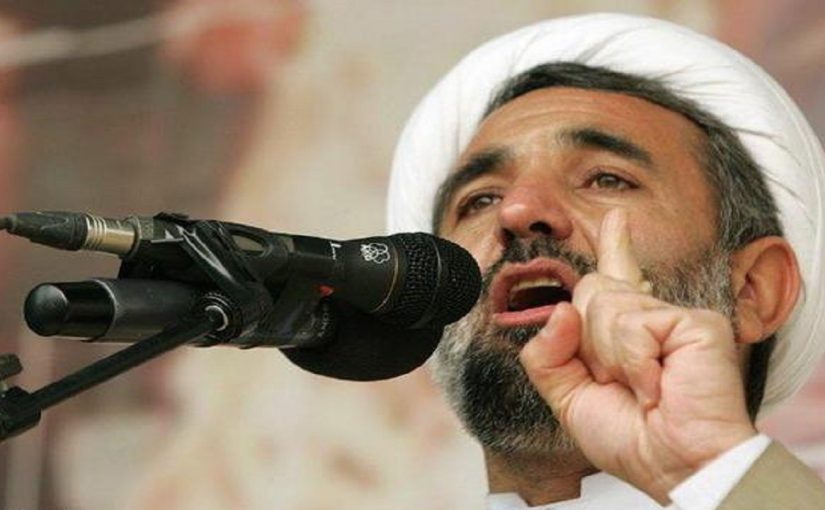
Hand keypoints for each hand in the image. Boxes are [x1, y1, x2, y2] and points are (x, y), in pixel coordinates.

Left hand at [519, 209, 756, 502]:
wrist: (673, 466)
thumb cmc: (631, 438)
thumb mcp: (567, 398)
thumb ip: (546, 356)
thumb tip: (560, 310)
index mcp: (623, 333)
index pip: (613, 276)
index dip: (615, 245)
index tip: (617, 218)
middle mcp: (649, 316)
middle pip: (588, 291)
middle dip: (588, 344)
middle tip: (618, 385)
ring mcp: (672, 316)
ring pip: (602, 305)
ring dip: (610, 359)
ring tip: (642, 390)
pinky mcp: (694, 322)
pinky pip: (631, 324)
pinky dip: (634, 364)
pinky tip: (657, 387)